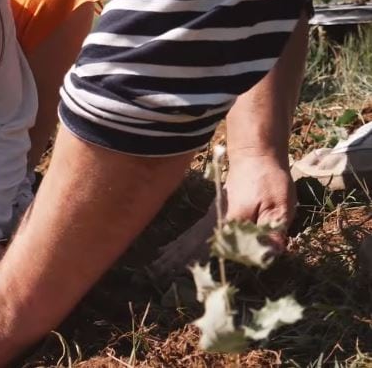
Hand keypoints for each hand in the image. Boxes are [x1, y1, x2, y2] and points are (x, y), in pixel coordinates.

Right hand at [150, 153, 294, 278]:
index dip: (203, 265)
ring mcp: (211, 216)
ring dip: (174, 252)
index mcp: (232, 221)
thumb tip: (270, 255)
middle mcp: (216, 220)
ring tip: (158, 266)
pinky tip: (170, 249)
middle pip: (194, 244)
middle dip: (177, 260)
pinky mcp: (212, 213)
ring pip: (190, 238)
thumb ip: (273, 230)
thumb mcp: (280, 205)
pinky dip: (180, 242)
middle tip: (158, 274)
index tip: (190, 282)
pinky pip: (192, 232)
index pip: (216, 249)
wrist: (256, 155)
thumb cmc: (270, 179)